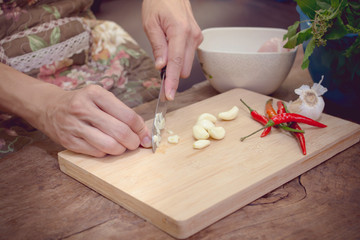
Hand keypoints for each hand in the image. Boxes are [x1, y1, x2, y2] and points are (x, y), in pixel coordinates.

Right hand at [36, 85, 151, 156]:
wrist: (48, 106)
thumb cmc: (81, 102)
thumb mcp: (100, 97)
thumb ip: (121, 111)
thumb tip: (143, 131)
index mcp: (96, 94)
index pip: (128, 116)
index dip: (141, 129)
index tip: (146, 136)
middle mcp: (84, 108)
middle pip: (120, 132)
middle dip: (133, 142)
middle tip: (135, 144)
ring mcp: (75, 126)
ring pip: (109, 145)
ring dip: (121, 150)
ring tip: (121, 146)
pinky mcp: (69, 142)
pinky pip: (96, 153)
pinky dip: (106, 153)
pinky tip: (106, 147)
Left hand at [142, 0, 202, 99]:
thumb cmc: (158, 2)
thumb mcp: (150, 24)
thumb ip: (158, 46)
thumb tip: (161, 67)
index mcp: (180, 31)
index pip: (176, 63)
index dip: (172, 82)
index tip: (169, 95)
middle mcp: (192, 36)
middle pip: (184, 69)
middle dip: (172, 74)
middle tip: (158, 72)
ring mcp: (196, 38)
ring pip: (187, 65)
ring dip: (175, 66)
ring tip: (163, 50)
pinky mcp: (196, 39)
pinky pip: (188, 56)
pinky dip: (178, 58)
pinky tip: (170, 48)